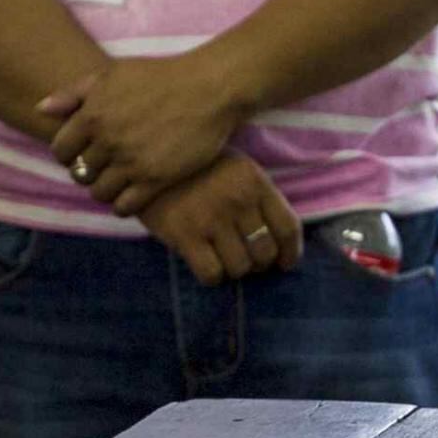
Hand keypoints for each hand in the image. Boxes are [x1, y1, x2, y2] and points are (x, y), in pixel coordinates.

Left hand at [40, 54, 251, 208]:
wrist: (209, 88)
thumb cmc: (160, 76)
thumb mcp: (112, 75)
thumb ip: (74, 93)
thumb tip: (40, 109)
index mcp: (93, 115)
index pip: (60, 150)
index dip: (68, 154)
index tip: (82, 152)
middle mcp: (108, 141)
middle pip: (79, 174)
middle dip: (87, 172)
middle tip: (103, 167)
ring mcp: (131, 162)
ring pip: (99, 193)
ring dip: (104, 190)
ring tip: (117, 181)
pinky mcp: (155, 180)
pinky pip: (125, 206)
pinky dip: (123, 204)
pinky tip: (133, 194)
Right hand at [138, 153, 302, 285]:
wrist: (147, 161)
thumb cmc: (196, 168)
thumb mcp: (235, 168)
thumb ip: (257, 198)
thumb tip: (278, 243)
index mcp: (255, 180)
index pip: (288, 227)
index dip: (291, 253)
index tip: (285, 263)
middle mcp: (237, 200)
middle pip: (265, 253)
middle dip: (259, 263)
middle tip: (246, 260)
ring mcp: (211, 218)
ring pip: (239, 267)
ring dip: (233, 269)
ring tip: (222, 258)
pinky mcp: (184, 235)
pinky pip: (211, 274)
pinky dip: (212, 276)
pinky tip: (205, 263)